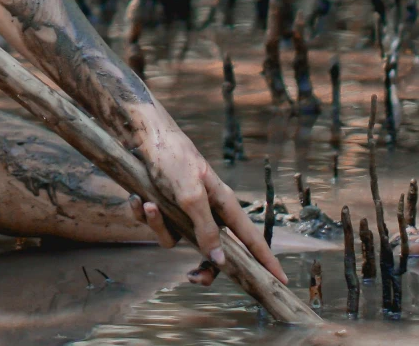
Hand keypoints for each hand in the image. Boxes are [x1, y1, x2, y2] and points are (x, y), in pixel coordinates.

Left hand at [125, 103, 289, 286]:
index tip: (282, 280)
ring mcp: (185, 211)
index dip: (266, 260)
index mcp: (223, 204)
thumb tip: (220, 260)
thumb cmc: (173, 158)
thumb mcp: (191, 195)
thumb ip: (206, 228)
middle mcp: (206, 210)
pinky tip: (136, 198)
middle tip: (191, 276)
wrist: (142, 136)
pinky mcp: (164, 206)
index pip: (251, 238)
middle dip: (201, 265)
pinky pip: (156, 224)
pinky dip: (143, 213)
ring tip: (148, 204)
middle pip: (213, 252)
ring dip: (158, 223)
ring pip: (176, 238)